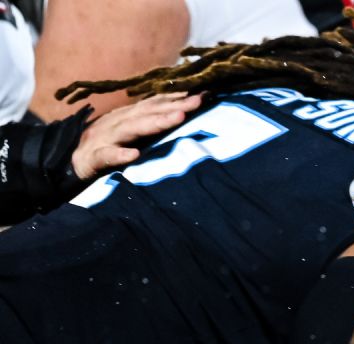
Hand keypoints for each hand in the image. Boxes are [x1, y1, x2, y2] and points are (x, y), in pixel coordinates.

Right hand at [71, 93, 202, 179]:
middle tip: (198, 100)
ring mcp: (106, 138)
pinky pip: (108, 156)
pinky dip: (120, 154)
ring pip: (131, 129)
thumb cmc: (106, 144)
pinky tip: (133, 155)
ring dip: (155, 123)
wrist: (70, 160)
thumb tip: (181, 112)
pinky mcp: (95, 157)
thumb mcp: (129, 130)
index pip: (154, 103)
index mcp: (128, 116)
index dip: (177, 97)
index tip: (202, 92)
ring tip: (178, 117)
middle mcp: (118, 122)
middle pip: (148, 112)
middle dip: (174, 105)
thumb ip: (150, 121)